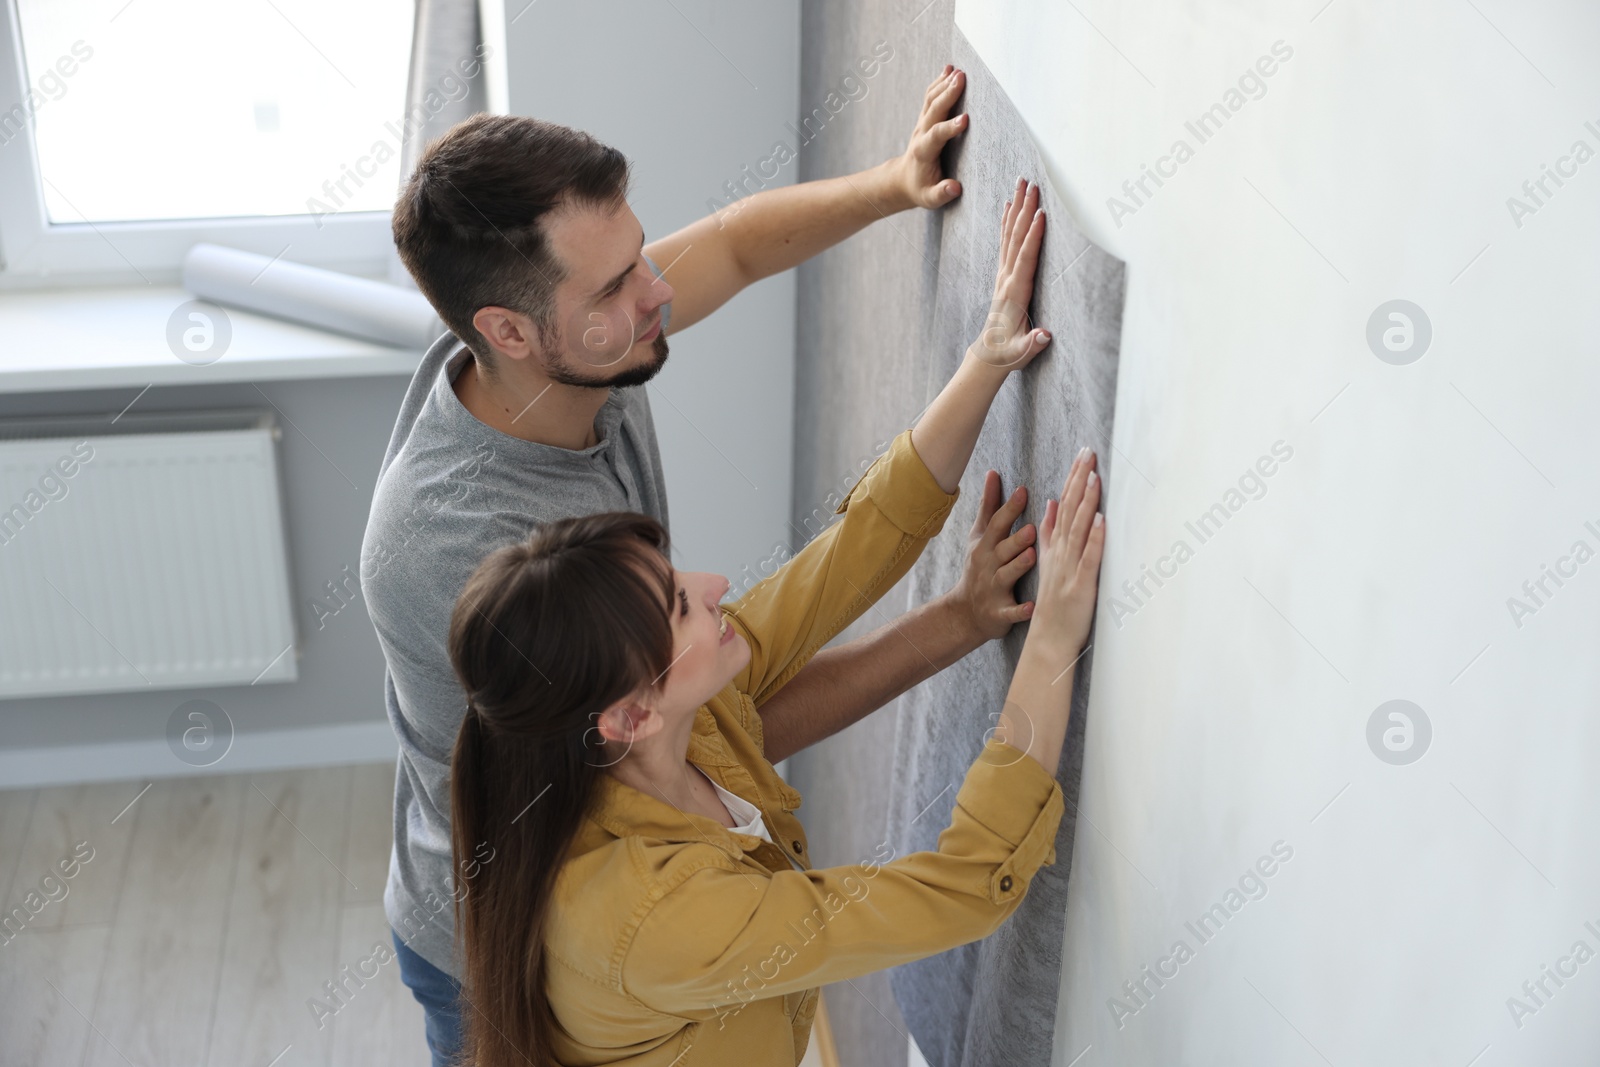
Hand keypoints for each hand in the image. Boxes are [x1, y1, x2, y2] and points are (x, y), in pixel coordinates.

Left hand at [887, 65, 967, 210]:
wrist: (904, 179)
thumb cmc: (921, 188)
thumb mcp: (930, 198)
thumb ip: (941, 193)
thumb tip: (954, 188)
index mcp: (923, 151)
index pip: (937, 136)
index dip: (949, 127)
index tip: (965, 119)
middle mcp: (921, 133)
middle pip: (934, 110)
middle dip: (948, 94)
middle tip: (961, 79)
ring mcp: (922, 123)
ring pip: (932, 100)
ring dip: (944, 84)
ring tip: (959, 71)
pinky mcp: (925, 118)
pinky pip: (931, 97)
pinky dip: (939, 82)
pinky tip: (950, 69)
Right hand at [942, 470, 1037, 642]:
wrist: (965, 613)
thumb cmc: (979, 567)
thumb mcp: (980, 536)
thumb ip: (989, 505)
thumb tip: (993, 472)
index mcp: (986, 545)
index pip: (997, 524)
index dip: (1009, 508)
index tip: (1023, 491)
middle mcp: (988, 565)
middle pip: (1002, 549)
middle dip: (1016, 539)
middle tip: (1032, 528)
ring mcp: (993, 589)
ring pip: (1006, 576)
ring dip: (1018, 566)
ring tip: (1032, 556)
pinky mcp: (1000, 613)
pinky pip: (1011, 612)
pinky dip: (1021, 611)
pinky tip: (1033, 607)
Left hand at [969, 176, 1050, 370]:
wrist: (990, 355)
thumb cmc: (1010, 354)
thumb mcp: (1022, 352)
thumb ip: (1033, 343)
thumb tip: (1044, 336)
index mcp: (1015, 293)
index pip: (1025, 259)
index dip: (1033, 237)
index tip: (1040, 214)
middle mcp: (1007, 279)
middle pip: (1015, 238)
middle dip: (1024, 210)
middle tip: (1030, 184)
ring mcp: (1003, 276)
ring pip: (1009, 235)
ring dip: (1016, 209)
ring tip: (1021, 184)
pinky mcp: (1003, 276)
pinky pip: (1005, 243)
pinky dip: (1008, 223)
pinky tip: (1009, 206)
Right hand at [1029, 448, 1104, 654]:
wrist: (1048, 638)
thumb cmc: (1054, 603)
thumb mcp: (1048, 561)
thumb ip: (1049, 533)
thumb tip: (1050, 505)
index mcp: (1056, 546)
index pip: (1063, 504)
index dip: (1073, 479)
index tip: (1082, 455)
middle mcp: (1062, 552)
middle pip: (1070, 509)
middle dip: (1080, 480)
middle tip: (1088, 453)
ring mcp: (1070, 567)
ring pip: (1078, 529)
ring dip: (1086, 502)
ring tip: (1093, 477)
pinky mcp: (1080, 584)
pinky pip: (1088, 558)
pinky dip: (1094, 538)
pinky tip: (1100, 519)